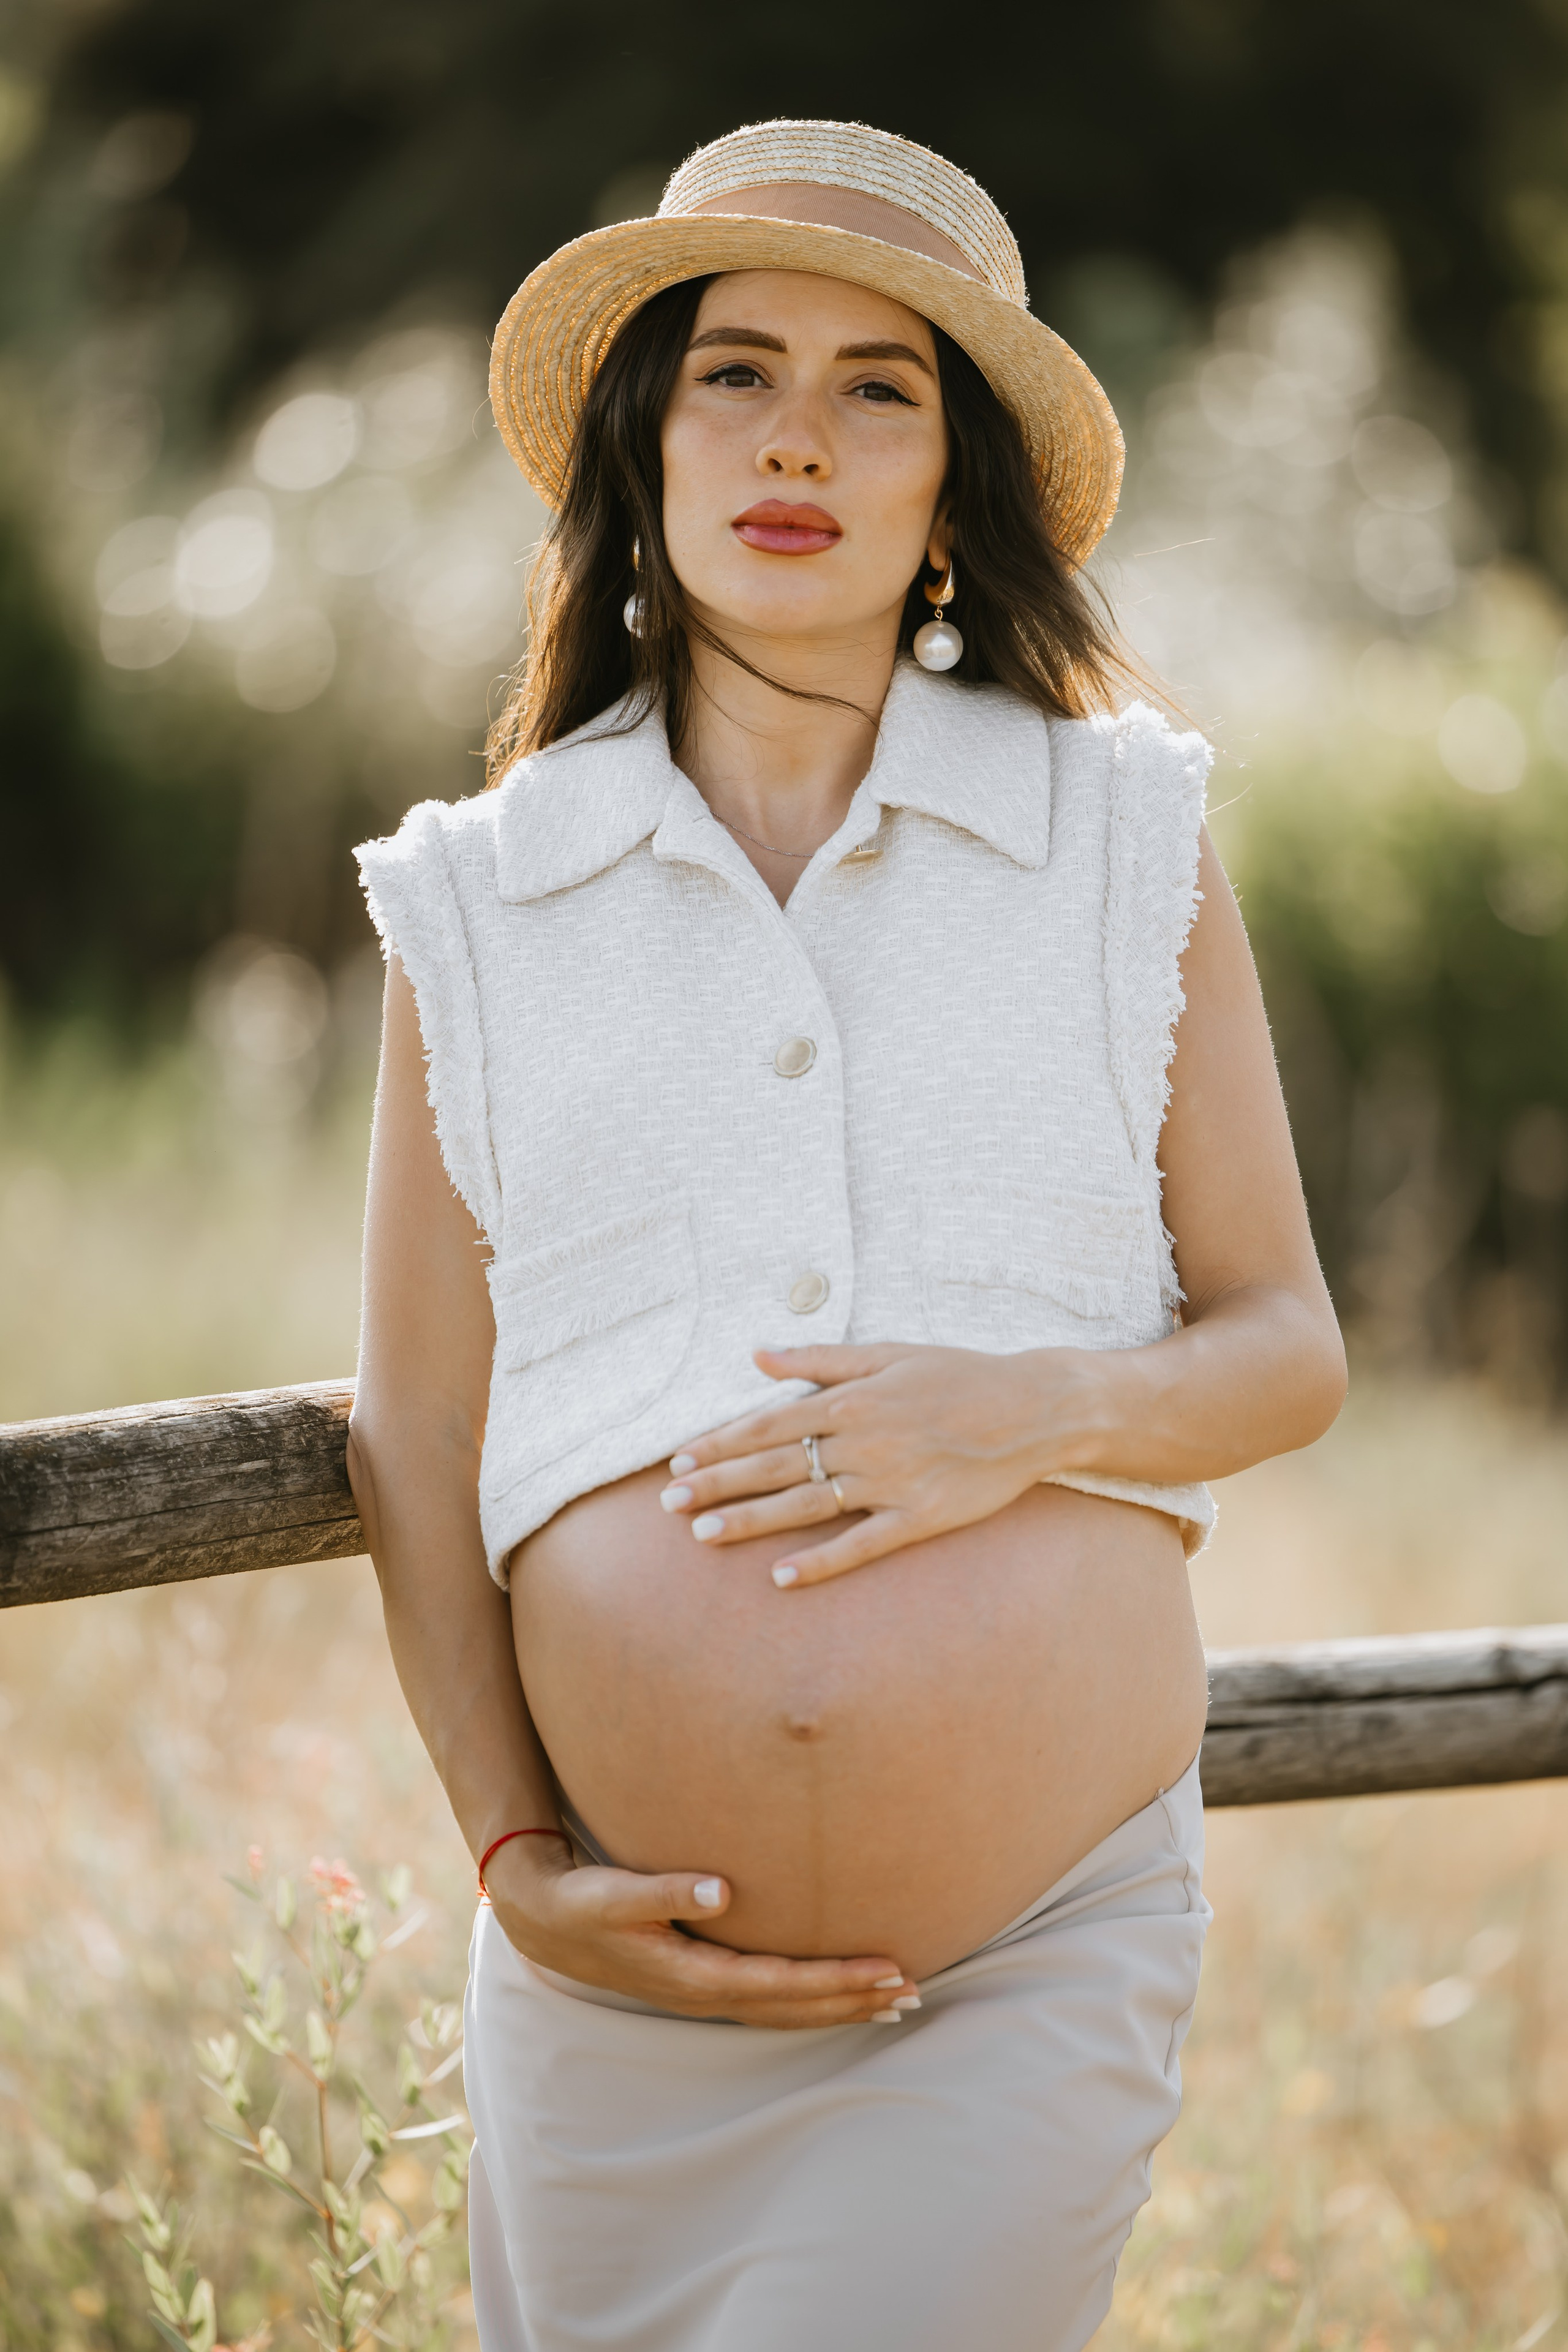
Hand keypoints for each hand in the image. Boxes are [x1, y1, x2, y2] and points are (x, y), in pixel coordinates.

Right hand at [484, 1837, 916, 2028]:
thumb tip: (721, 1891)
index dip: (837, 1979)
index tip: (886, 1970)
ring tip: (895, 2000)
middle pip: (795, 2007)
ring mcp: (704, 1994)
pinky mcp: (702, 1982)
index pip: (782, 1984)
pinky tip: (836, 1992)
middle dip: (854, 2000)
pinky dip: (811, 1999)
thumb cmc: (583, 1901)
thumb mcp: (615, 1894)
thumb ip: (666, 1891)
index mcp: (693, 1976)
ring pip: (786, 2009)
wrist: (545, 1921)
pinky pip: (770, 2000)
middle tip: (914, 1991)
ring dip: (840, 2006)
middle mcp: (705, 1995)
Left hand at [661, 1341, 1096, 1585]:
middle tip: (668, 1505)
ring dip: (751, 1522)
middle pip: (775, 1465)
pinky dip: (822, 1562)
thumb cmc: (959, 1374)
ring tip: (703, 1536)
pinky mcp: (921, 1518)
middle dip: (718, 1484)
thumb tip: (756, 1354)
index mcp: (852, 1399)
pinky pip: (862, 1544)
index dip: (720, 1443)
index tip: (679, 1461)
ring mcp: (891, 1483)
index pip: (768, 1423)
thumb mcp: (889, 1352)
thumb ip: (820, 1357)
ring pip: (807, 1505)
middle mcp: (863, 1441)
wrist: (1035, 1408)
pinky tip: (782, 1577)